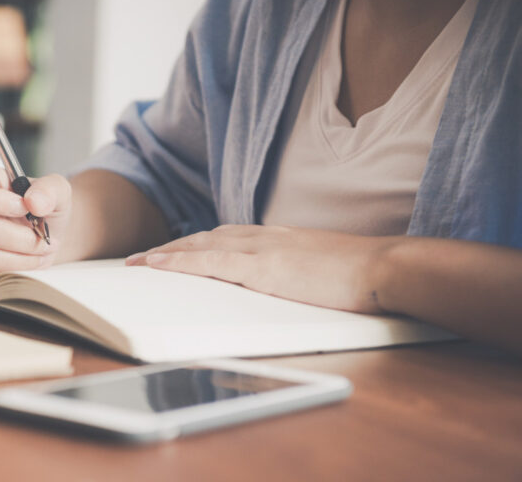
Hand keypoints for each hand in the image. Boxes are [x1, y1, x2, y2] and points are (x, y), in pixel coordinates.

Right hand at [0, 162, 71, 278]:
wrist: (39, 231)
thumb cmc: (39, 206)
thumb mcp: (53, 189)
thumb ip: (49, 189)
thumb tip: (35, 202)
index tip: (25, 208)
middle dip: (20, 238)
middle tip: (43, 239)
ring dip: (18, 258)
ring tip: (39, 251)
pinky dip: (10, 270)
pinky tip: (25, 261)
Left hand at [126, 225, 402, 312]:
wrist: (384, 268)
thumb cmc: (361, 275)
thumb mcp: (319, 269)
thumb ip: (296, 272)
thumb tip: (285, 285)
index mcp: (278, 238)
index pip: (226, 238)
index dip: (196, 245)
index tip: (174, 252)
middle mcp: (263, 236)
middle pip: (206, 237)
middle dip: (172, 248)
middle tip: (142, 258)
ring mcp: (261, 248)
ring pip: (199, 245)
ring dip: (165, 253)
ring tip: (138, 262)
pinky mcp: (262, 267)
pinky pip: (209, 261)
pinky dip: (178, 261)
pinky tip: (155, 264)